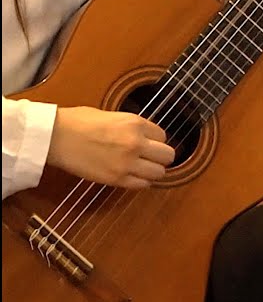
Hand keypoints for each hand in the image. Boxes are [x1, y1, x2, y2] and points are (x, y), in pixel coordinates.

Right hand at [46, 106, 175, 189]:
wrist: (55, 137)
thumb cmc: (77, 122)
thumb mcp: (112, 115)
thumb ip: (132, 127)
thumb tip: (144, 136)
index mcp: (135, 123)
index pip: (163, 136)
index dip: (155, 141)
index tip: (147, 144)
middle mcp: (136, 143)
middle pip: (168, 155)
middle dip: (161, 157)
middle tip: (150, 158)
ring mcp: (127, 162)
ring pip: (159, 173)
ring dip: (153, 171)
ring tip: (141, 169)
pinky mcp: (116, 179)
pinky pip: (142, 185)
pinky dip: (140, 182)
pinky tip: (131, 176)